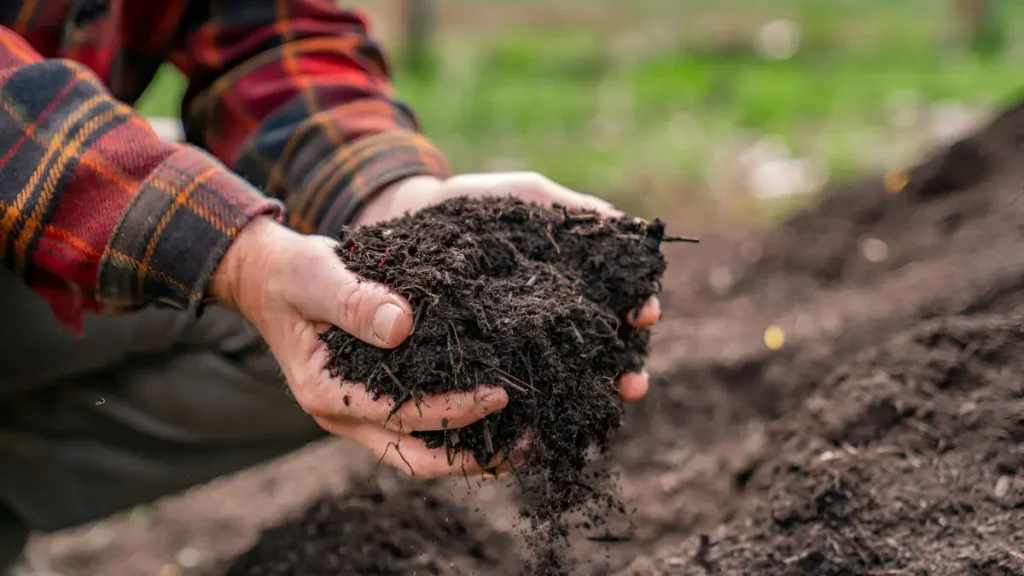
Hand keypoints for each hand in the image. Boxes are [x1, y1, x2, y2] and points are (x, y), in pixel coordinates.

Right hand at [210, 216, 512, 477]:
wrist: (270, 278)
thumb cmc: (293, 274)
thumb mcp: (318, 276)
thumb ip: (355, 300)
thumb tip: (403, 325)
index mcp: (326, 392)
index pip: (400, 415)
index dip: (452, 411)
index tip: (500, 394)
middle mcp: (342, 414)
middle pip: (415, 458)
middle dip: (472, 458)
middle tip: (526, 442)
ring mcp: (358, 412)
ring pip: (419, 452)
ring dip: (470, 452)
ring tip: (523, 442)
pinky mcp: (373, 400)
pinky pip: (418, 428)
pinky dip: (456, 429)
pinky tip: (497, 420)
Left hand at [357, 172, 660, 401]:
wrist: (410, 221)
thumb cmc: (474, 205)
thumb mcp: (524, 197)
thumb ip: (570, 209)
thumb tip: (624, 225)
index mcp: (572, 283)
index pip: (619, 303)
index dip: (639, 309)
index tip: (647, 313)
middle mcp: (555, 322)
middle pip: (603, 354)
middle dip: (626, 369)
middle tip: (634, 382)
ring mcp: (522, 349)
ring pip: (567, 383)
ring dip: (591, 398)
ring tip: (605, 405)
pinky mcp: (485, 367)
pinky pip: (515, 397)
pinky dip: (535, 415)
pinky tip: (547, 428)